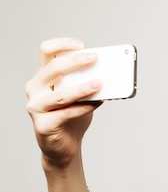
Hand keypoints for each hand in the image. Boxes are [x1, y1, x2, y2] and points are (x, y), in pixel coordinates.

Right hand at [25, 37, 102, 169]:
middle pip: (53, 69)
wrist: (65, 147)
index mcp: (43, 77)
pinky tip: (97, 103)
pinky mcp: (43, 125)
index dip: (63, 44)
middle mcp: (35, 89)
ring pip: (60, 94)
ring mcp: (36, 107)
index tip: (82, 45)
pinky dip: (83, 107)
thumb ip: (87, 83)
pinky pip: (66, 113)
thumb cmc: (72, 117)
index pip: (46, 51)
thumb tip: (109, 72)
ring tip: (100, 83)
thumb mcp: (80, 96)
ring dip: (82, 88)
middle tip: (95, 59)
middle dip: (76, 62)